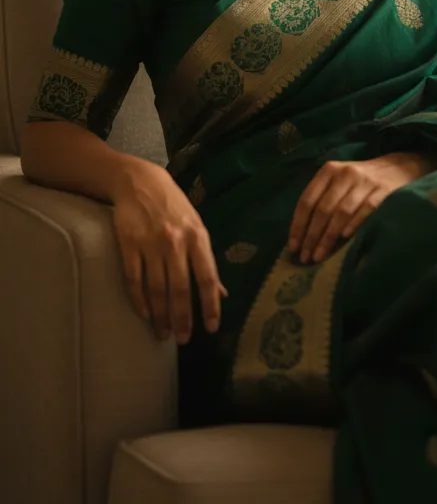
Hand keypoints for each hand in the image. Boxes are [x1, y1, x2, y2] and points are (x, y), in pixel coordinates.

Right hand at [112, 165, 226, 343]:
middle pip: (180, 288)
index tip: (212, 328)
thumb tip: (222, 293)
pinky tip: (144, 315)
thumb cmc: (175, 208)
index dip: (210, 305)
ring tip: (163, 333)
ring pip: (156, 289)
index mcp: (198, 237)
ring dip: (160, 315)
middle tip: (182, 340)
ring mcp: (151, 244)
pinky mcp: (128, 245)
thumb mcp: (197, 228)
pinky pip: (133, 280)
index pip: (208, 277)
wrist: (141, 183)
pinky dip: (139, 301)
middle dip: (183, 317)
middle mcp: (176, 242)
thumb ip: (206, 261)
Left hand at [289, 151, 431, 263]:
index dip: (298, 225)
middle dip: (312, 236)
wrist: (398, 168)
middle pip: (323, 209)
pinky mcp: (382, 191)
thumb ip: (321, 200)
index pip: (307, 200)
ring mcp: (365, 182)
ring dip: (328, 237)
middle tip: (305, 257)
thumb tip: (301, 235)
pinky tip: (344, 240)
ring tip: (320, 256)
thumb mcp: (338, 181)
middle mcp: (345, 173)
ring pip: (341, 212)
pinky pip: (365, 210)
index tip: (293, 247)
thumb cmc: (361, 181)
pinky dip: (353, 225)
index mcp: (329, 171)